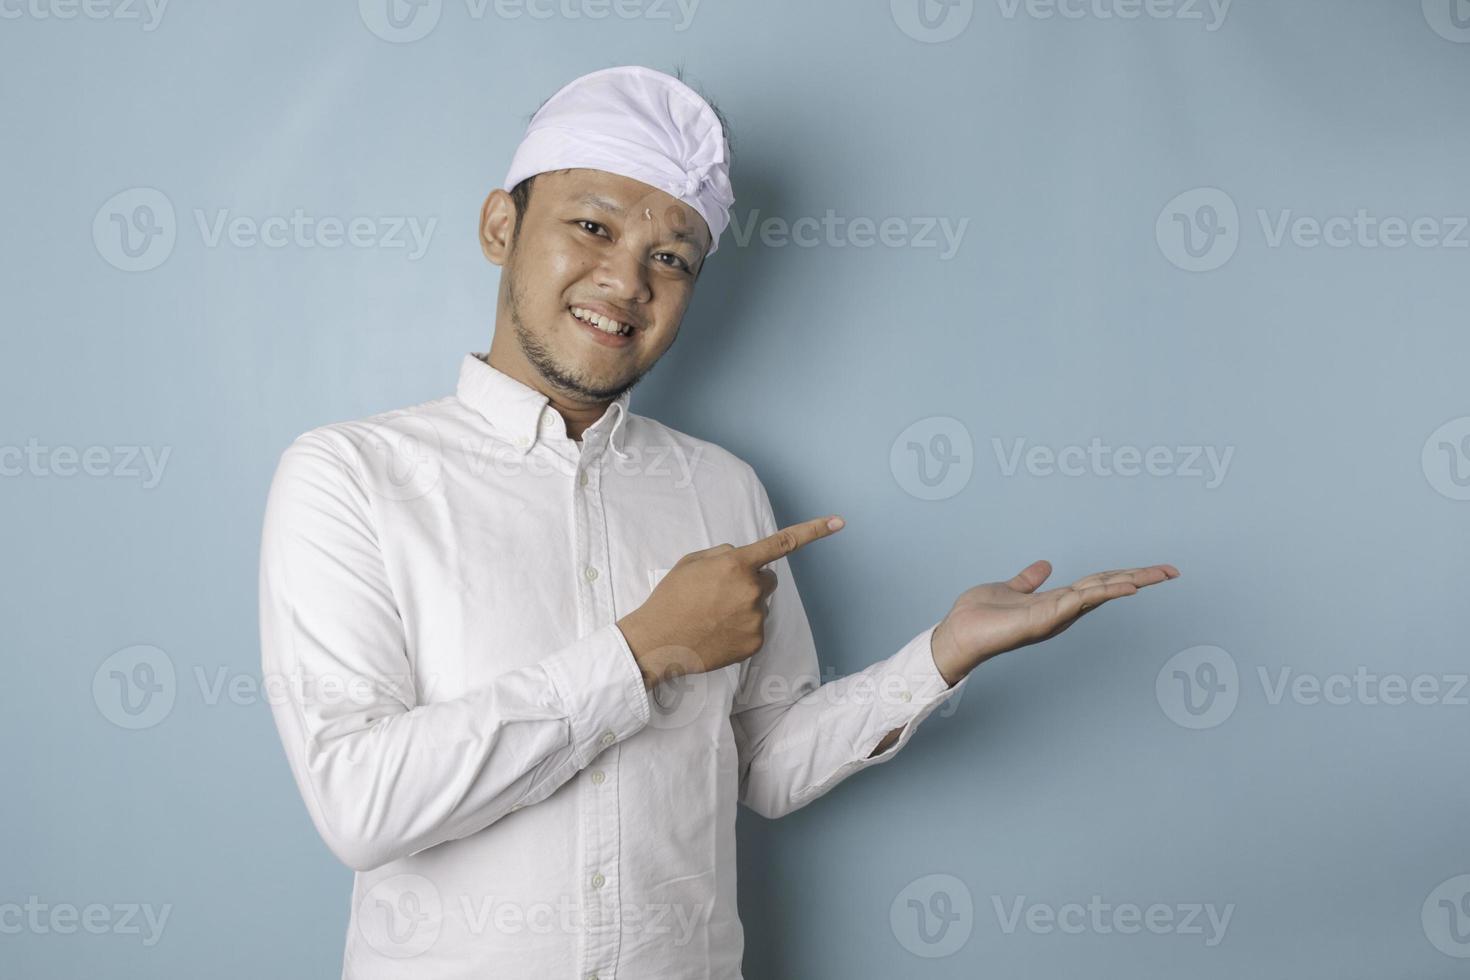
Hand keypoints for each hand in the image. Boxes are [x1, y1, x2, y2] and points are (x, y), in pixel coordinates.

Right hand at [617, 516, 844, 688]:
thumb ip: (723, 554)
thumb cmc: (671, 598)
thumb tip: (742, 558)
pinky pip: (755, 628)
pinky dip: (740, 629)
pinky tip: (716, 632)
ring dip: (743, 606)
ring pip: (760, 605)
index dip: (813, 531)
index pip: (782, 543)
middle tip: (720, 594)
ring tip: (711, 616)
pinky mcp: (755, 642)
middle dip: (751, 582)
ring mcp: (756, 618)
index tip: (839, 521)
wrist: (658, 642)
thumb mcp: (691, 562)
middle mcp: (752, 589)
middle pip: (768, 579)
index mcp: (736, 564)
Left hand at [930, 560, 1179, 685]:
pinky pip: (1078, 602)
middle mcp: (1062, 610)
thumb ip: (1028, 580)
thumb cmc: (979, 617)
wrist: (957, 635)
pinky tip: (1123, 586)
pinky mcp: (1044, 618)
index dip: (1125, 575)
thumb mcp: (1009, 589)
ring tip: (1159, 575)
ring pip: (1100, 593)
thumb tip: (1044, 565)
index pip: (1098, 583)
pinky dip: (1102, 593)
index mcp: (1057, 602)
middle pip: (1108, 588)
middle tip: (1173, 571)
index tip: (1154, 569)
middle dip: (1140, 579)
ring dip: (1129, 583)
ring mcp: (1056, 616)